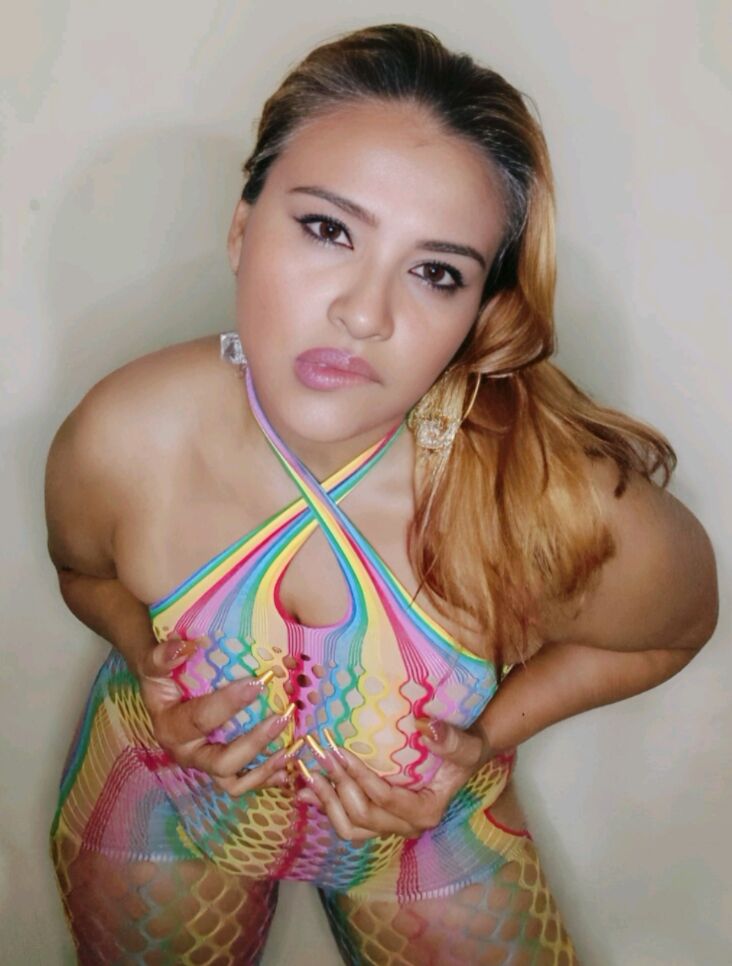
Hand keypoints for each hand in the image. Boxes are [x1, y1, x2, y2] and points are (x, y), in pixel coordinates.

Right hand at [134, 634, 294, 794]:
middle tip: (282, 717)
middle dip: (255, 742)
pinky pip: (244, 783)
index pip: (201, 719)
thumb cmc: (165, 674)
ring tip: (292, 748)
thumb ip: (163, 656)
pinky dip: (267, 777)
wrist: (166, 690)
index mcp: (170, 728)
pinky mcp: (222, 770)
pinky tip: (288, 769)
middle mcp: (186, 753)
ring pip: (234, 782)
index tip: (260, 681)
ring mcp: (205, 765)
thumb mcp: (155, 662)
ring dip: (265, 768)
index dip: (230, 703)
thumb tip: (184, 646)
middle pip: (220, 762)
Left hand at [295, 720, 491, 841]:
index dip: (359, 777)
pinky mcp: (379, 819)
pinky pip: (349, 823)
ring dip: (327, 803)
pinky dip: (327, 808)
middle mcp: (407, 826)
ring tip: (309, 776)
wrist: (463, 760)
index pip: (385, 798)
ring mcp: (391, 825)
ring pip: (351, 827)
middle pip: (363, 816)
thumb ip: (449, 740)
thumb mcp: (464, 745)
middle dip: (338, 786)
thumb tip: (424, 726)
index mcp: (425, 812)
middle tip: (322, 755)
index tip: (339, 750)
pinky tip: (307, 792)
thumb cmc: (464, 752)